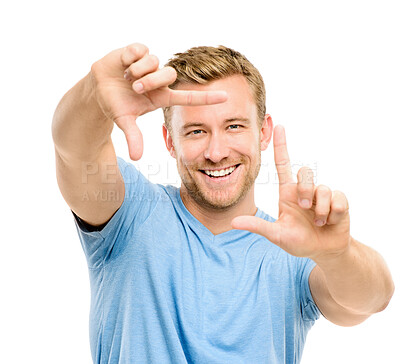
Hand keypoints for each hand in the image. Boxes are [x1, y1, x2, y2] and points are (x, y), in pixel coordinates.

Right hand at [90, 43, 226, 159]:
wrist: (98, 88)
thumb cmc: (116, 104)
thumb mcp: (124, 121)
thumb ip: (133, 137)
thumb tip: (136, 158)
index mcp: (161, 97)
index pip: (188, 97)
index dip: (207, 98)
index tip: (226, 98)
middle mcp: (159, 80)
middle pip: (169, 74)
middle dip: (150, 81)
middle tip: (135, 88)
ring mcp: (150, 65)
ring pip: (154, 61)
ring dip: (138, 71)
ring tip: (126, 76)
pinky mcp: (139, 51)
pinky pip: (141, 50)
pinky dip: (129, 58)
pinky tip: (123, 63)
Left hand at [231, 125, 350, 261]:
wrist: (323, 251)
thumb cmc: (298, 241)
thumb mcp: (276, 235)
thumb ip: (257, 227)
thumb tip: (233, 222)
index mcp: (288, 193)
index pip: (283, 164)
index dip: (281, 146)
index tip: (279, 126)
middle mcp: (304, 190)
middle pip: (305, 172)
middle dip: (305, 191)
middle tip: (305, 209)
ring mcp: (322, 195)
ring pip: (323, 188)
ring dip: (320, 209)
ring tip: (318, 222)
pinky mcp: (339, 201)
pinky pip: (338, 199)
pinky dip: (333, 214)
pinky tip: (331, 222)